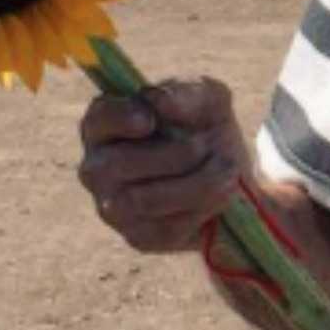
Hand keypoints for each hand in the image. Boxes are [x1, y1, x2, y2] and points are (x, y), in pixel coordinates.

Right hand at [76, 76, 247, 253]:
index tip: (150, 119)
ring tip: (226, 170)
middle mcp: (96, 169)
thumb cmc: (206, 128)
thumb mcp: (208, 100)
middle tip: (208, 145)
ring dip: (196, 184)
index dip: (119, 119)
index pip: (96, 120)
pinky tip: (219, 196)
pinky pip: (164, 228)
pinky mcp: (138, 237)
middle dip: (174, 154)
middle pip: (118, 164)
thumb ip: (185, 92)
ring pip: (143, 200)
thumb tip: (156, 99)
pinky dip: (200, 210)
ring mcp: (112, 207)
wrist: (232, 176)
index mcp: (104, 126)